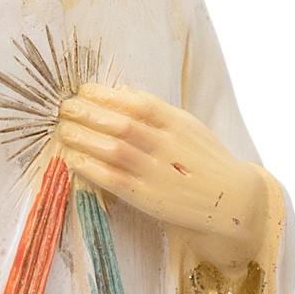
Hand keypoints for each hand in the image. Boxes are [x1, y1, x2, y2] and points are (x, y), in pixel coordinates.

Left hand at [58, 84, 270, 269]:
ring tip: (64, 129)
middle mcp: (166, 147)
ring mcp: (157, 173)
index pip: (138, 102)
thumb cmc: (205, 160)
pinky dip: (90, 167)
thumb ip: (157, 109)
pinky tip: (73, 158)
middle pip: (121, 124)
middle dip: (89, 113)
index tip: (85, 90)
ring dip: (84, 137)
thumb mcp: (189, 126)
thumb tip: (122, 90)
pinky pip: (113, 180)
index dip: (107, 95)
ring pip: (114, 150)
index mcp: (177, 124)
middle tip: (66, 107)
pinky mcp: (148, 198)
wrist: (231, 203)